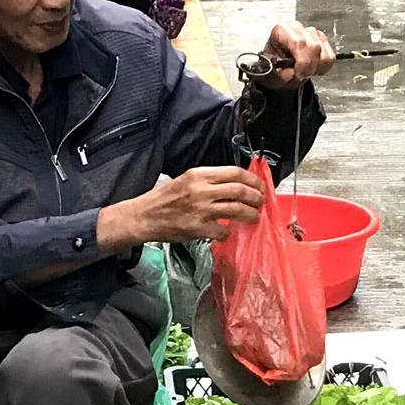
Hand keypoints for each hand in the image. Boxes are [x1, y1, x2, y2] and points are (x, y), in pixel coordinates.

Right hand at [124, 165, 267, 242]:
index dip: (252, 180)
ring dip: (250, 215)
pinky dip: (228, 232)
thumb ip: (209, 180)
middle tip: (259, 202)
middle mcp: (202, 190)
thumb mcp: (187, 179)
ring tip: (253, 217)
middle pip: (240, 190)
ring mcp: (201, 210)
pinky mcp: (198, 229)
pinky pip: (224, 231)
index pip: (235, 172)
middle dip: (255, 197)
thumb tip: (236, 184)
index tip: (259, 186)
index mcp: (199, 175)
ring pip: (237, 210)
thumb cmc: (165, 198)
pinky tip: (226, 231)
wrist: (145, 216)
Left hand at [254, 22, 334, 87]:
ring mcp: (311, 32)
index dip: (303, 61)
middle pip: (314, 46)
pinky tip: (312, 67)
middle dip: (310, 66)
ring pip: (324, 53)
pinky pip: (330, 56)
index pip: (299, 42)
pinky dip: (323, 67)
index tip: (300, 74)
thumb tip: (294, 72)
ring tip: (305, 71)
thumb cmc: (273, 67)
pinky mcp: (321, 39)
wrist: (276, 67)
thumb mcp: (273, 73)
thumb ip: (285, 73)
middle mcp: (297, 28)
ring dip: (316, 67)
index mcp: (281, 30)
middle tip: (302, 76)